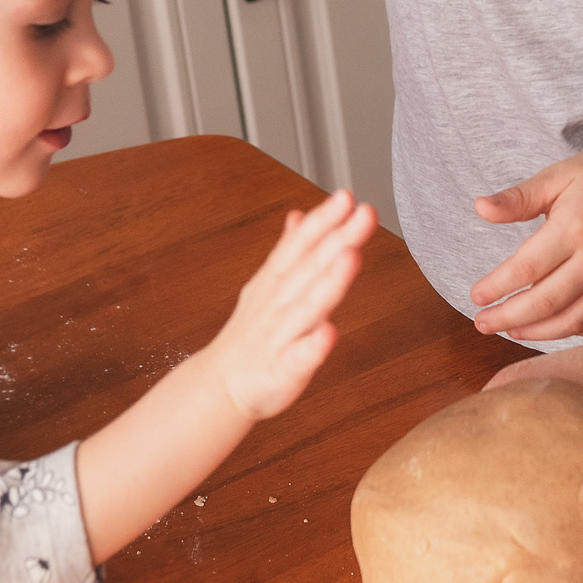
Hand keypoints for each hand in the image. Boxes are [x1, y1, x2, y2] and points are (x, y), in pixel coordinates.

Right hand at [205, 188, 375, 419]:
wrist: (220, 386)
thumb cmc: (251, 335)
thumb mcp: (265, 284)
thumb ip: (288, 250)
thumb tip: (300, 216)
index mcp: (276, 281)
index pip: (301, 244)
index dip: (323, 219)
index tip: (346, 196)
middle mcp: (278, 303)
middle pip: (311, 267)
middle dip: (337, 238)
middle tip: (362, 213)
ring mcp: (281, 335)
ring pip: (308, 306)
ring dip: (329, 281)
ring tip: (351, 255)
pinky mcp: (283, 370)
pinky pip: (300, 357)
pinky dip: (314, 345)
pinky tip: (330, 331)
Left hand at [468, 145, 582, 341]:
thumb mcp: (555, 177)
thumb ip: (517, 198)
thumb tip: (479, 208)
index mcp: (574, 227)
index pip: (526, 269)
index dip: (497, 287)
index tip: (476, 297)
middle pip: (545, 303)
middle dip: (508, 318)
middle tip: (483, 323)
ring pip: (572, 321)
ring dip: (536, 332)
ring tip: (511, 329)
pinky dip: (572, 332)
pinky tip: (550, 327)